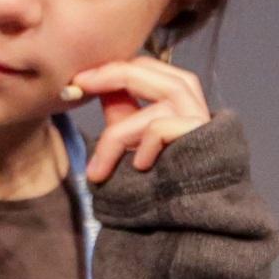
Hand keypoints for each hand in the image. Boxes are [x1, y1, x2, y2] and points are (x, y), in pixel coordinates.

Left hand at [61, 56, 211, 183]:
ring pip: (151, 105)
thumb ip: (121, 109)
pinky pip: (159, 129)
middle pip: (147, 70)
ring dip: (116, 135)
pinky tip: (138, 168)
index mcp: (176, 93)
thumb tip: (96, 83)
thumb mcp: (133, 137)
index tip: (78, 80)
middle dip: (108, 75)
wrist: (186, 212)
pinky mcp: (200, 136)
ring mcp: (198, 116)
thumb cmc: (160, 175)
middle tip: (78, 86)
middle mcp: (192, 99)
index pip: (143, 65)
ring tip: (98, 169)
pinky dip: (141, 148)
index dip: (110, 68)